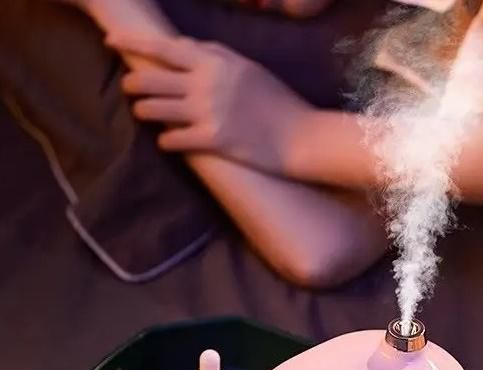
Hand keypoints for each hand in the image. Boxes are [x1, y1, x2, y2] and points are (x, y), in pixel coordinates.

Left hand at [108, 34, 311, 174]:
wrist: (300, 136)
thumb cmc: (277, 101)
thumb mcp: (248, 67)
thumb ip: (215, 56)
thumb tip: (185, 48)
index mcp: (215, 62)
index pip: (164, 48)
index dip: (133, 44)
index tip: (111, 42)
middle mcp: (206, 84)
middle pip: (152, 79)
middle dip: (134, 83)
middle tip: (130, 89)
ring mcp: (208, 112)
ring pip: (156, 109)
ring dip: (145, 111)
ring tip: (144, 113)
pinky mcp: (213, 140)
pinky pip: (174, 139)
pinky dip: (166, 141)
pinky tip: (167, 142)